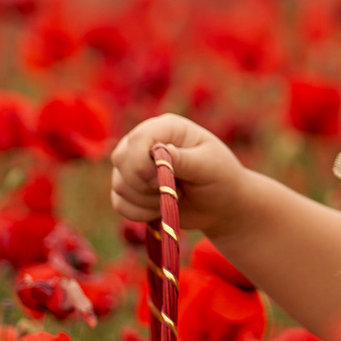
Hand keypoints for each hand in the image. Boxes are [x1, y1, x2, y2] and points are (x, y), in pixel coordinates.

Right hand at [109, 115, 249, 232]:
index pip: (138, 138)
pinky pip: (119, 203)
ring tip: (173, 198)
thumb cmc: (221, 178)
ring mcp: (135, 165)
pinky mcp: (131, 188)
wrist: (220, 205)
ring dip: (146, 201)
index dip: (142, 163)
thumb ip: (185, 159)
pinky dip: (139, 213)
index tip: (161, 181)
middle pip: (121, 159)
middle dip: (144, 184)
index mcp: (167, 128)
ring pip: (120, 184)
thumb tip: (160, 151)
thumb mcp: (210, 166)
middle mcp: (146, 142)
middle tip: (175, 190)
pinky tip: (160, 209)